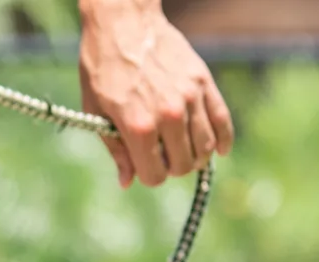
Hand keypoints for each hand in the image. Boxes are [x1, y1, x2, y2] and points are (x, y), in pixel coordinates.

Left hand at [77, 0, 233, 187]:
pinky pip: (222, 121)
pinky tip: (218, 149)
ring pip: (204, 148)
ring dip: (194, 156)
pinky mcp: (203, 83)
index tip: (143, 164)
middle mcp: (168, 116)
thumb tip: (127, 182)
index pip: (154, 175)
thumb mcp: (95, 110)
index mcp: (138, 127)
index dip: (147, 175)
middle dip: (171, 167)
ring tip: (182, 150)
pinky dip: (223, 140)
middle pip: (183, 165)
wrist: (123, 23)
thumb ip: (115, 148)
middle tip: (161, 155)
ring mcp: (190, 99)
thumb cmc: (102, 67)